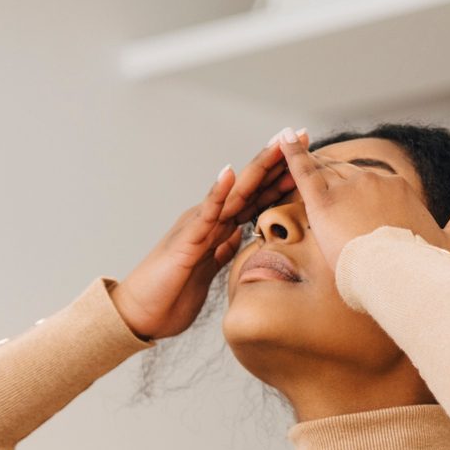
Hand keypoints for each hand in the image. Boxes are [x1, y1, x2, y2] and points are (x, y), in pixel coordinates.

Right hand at [110, 126, 304, 340]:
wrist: (141, 314)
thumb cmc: (171, 294)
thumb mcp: (208, 270)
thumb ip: (221, 250)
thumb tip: (238, 237)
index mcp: (218, 228)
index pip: (256, 197)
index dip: (281, 178)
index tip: (309, 159)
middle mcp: (210, 220)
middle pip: (250, 186)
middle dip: (277, 161)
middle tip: (302, 135)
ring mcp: (198, 226)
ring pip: (234, 192)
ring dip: (256, 167)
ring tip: (277, 144)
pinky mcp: (186, 241)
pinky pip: (205, 214)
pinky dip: (218, 193)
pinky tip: (230, 173)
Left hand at [273, 129, 449, 269]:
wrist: (400, 277)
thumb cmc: (424, 267)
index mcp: (399, 189)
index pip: (373, 187)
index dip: (361, 202)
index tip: (357, 220)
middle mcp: (375, 180)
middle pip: (348, 181)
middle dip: (336, 196)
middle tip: (324, 217)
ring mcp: (349, 188)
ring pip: (325, 178)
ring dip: (310, 182)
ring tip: (301, 192)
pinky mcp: (324, 201)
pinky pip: (303, 172)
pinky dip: (291, 155)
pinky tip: (280, 139)